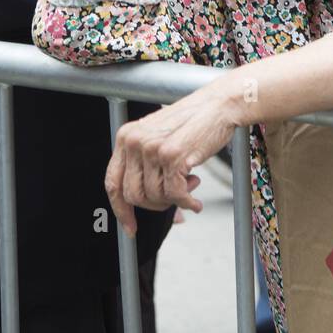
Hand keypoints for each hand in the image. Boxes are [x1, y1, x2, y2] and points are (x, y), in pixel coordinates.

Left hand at [105, 85, 239, 235]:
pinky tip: (196, 200)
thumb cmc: (193, 123)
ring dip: (175, 200)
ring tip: (190, 185)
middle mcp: (134, 141)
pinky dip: (187, 203)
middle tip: (175, 199)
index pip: (113, 182)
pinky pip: (175, 196)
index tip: (130, 228)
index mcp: (126, 137)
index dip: (121, 210)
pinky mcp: (172, 156)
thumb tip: (145, 205)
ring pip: (154, 197)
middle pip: (133, 195)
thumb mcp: (158, 139)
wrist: (219, 105)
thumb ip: (145, 165)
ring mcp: (152, 148)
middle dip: (155, 205)